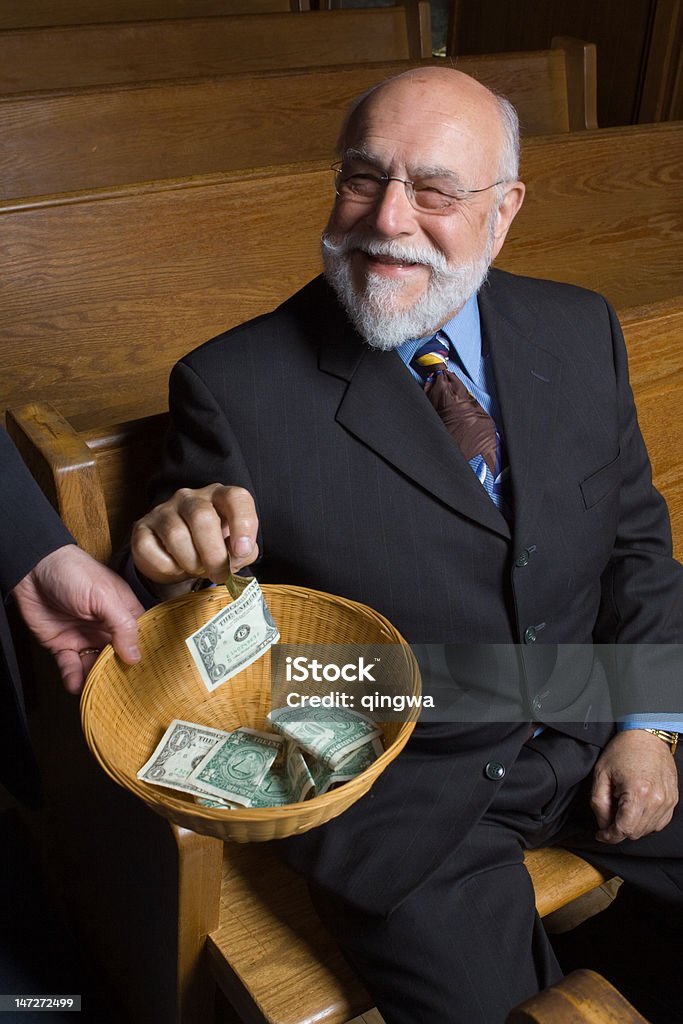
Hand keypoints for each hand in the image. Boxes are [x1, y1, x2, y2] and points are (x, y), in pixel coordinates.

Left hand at [12, 545, 142, 694]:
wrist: (32, 570)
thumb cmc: (73, 572)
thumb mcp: (104, 596)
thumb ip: (122, 625)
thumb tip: (135, 655)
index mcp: (123, 612)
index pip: (140, 639)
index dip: (144, 657)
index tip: (149, 678)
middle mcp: (107, 628)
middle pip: (119, 658)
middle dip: (120, 675)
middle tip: (124, 693)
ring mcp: (86, 638)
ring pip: (96, 667)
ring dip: (97, 681)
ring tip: (100, 694)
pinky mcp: (64, 646)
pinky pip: (71, 667)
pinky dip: (74, 678)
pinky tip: (76, 685)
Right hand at [131, 484, 258, 591]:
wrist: (178, 557)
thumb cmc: (212, 548)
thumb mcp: (234, 550)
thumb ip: (243, 553)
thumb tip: (236, 556)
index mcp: (219, 497)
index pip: (236, 497)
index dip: (243, 523)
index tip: (242, 550)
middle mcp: (191, 498)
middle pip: (203, 517)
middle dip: (213, 554)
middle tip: (218, 574)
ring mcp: (163, 510)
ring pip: (176, 535)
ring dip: (190, 562)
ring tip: (196, 569)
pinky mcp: (142, 527)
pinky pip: (150, 549)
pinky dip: (166, 568)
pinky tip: (174, 568)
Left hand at [591, 729, 678, 843]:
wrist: (645, 736)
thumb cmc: (623, 751)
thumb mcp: (601, 775)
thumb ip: (599, 804)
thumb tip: (604, 825)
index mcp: (638, 793)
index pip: (624, 830)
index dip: (609, 836)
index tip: (600, 834)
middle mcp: (657, 800)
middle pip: (636, 833)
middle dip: (619, 830)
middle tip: (608, 816)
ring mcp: (668, 801)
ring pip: (648, 830)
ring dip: (632, 826)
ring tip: (622, 806)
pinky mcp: (673, 800)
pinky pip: (659, 822)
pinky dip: (646, 821)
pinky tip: (636, 807)